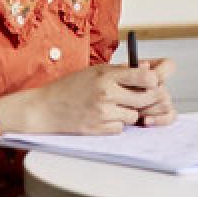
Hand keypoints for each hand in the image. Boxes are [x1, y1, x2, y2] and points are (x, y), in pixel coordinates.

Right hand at [17, 58, 177, 134]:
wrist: (44, 108)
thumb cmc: (70, 87)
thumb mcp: (94, 71)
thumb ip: (121, 70)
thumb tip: (148, 68)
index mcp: (106, 75)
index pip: (145, 77)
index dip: (153, 80)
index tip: (151, 81)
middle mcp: (107, 93)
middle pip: (145, 98)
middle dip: (145, 98)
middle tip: (138, 96)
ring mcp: (103, 113)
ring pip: (134, 115)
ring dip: (128, 112)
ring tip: (112, 106)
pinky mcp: (98, 129)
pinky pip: (121, 127)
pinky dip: (116, 123)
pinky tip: (103, 117)